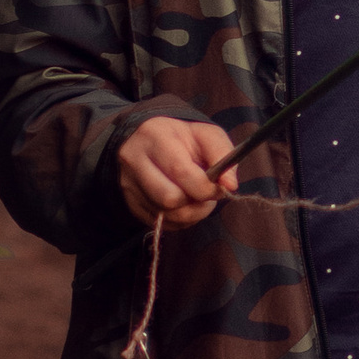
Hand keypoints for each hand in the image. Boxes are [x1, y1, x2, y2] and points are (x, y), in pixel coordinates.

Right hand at [118, 115, 240, 230]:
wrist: (147, 140)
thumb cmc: (181, 138)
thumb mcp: (205, 135)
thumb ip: (222, 154)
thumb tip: (230, 185)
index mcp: (156, 137)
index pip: (180, 171)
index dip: (205, 187)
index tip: (219, 189)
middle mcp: (135, 160)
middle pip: (169, 198)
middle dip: (196, 204)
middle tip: (206, 195)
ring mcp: (128, 183)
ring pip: (164, 215)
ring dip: (189, 214)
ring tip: (196, 199)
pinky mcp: (129, 201)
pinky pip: (158, 223)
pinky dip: (178, 220)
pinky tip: (183, 204)